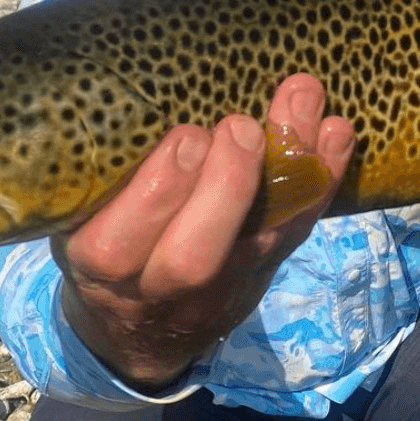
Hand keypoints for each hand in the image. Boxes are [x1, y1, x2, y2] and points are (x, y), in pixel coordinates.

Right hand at [51, 73, 354, 391]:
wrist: (138, 332)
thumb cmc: (104, 241)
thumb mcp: (82, 219)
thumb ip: (106, 176)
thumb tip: (134, 87)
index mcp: (98, 265)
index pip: (117, 244)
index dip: (159, 191)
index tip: (186, 135)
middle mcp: (157, 286)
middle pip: (193, 256)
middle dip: (225, 187)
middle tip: (241, 126)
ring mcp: (218, 287)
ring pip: (257, 241)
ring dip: (287, 169)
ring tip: (299, 103)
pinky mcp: (261, 274)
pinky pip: (296, 230)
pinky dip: (320, 179)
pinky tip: (337, 131)